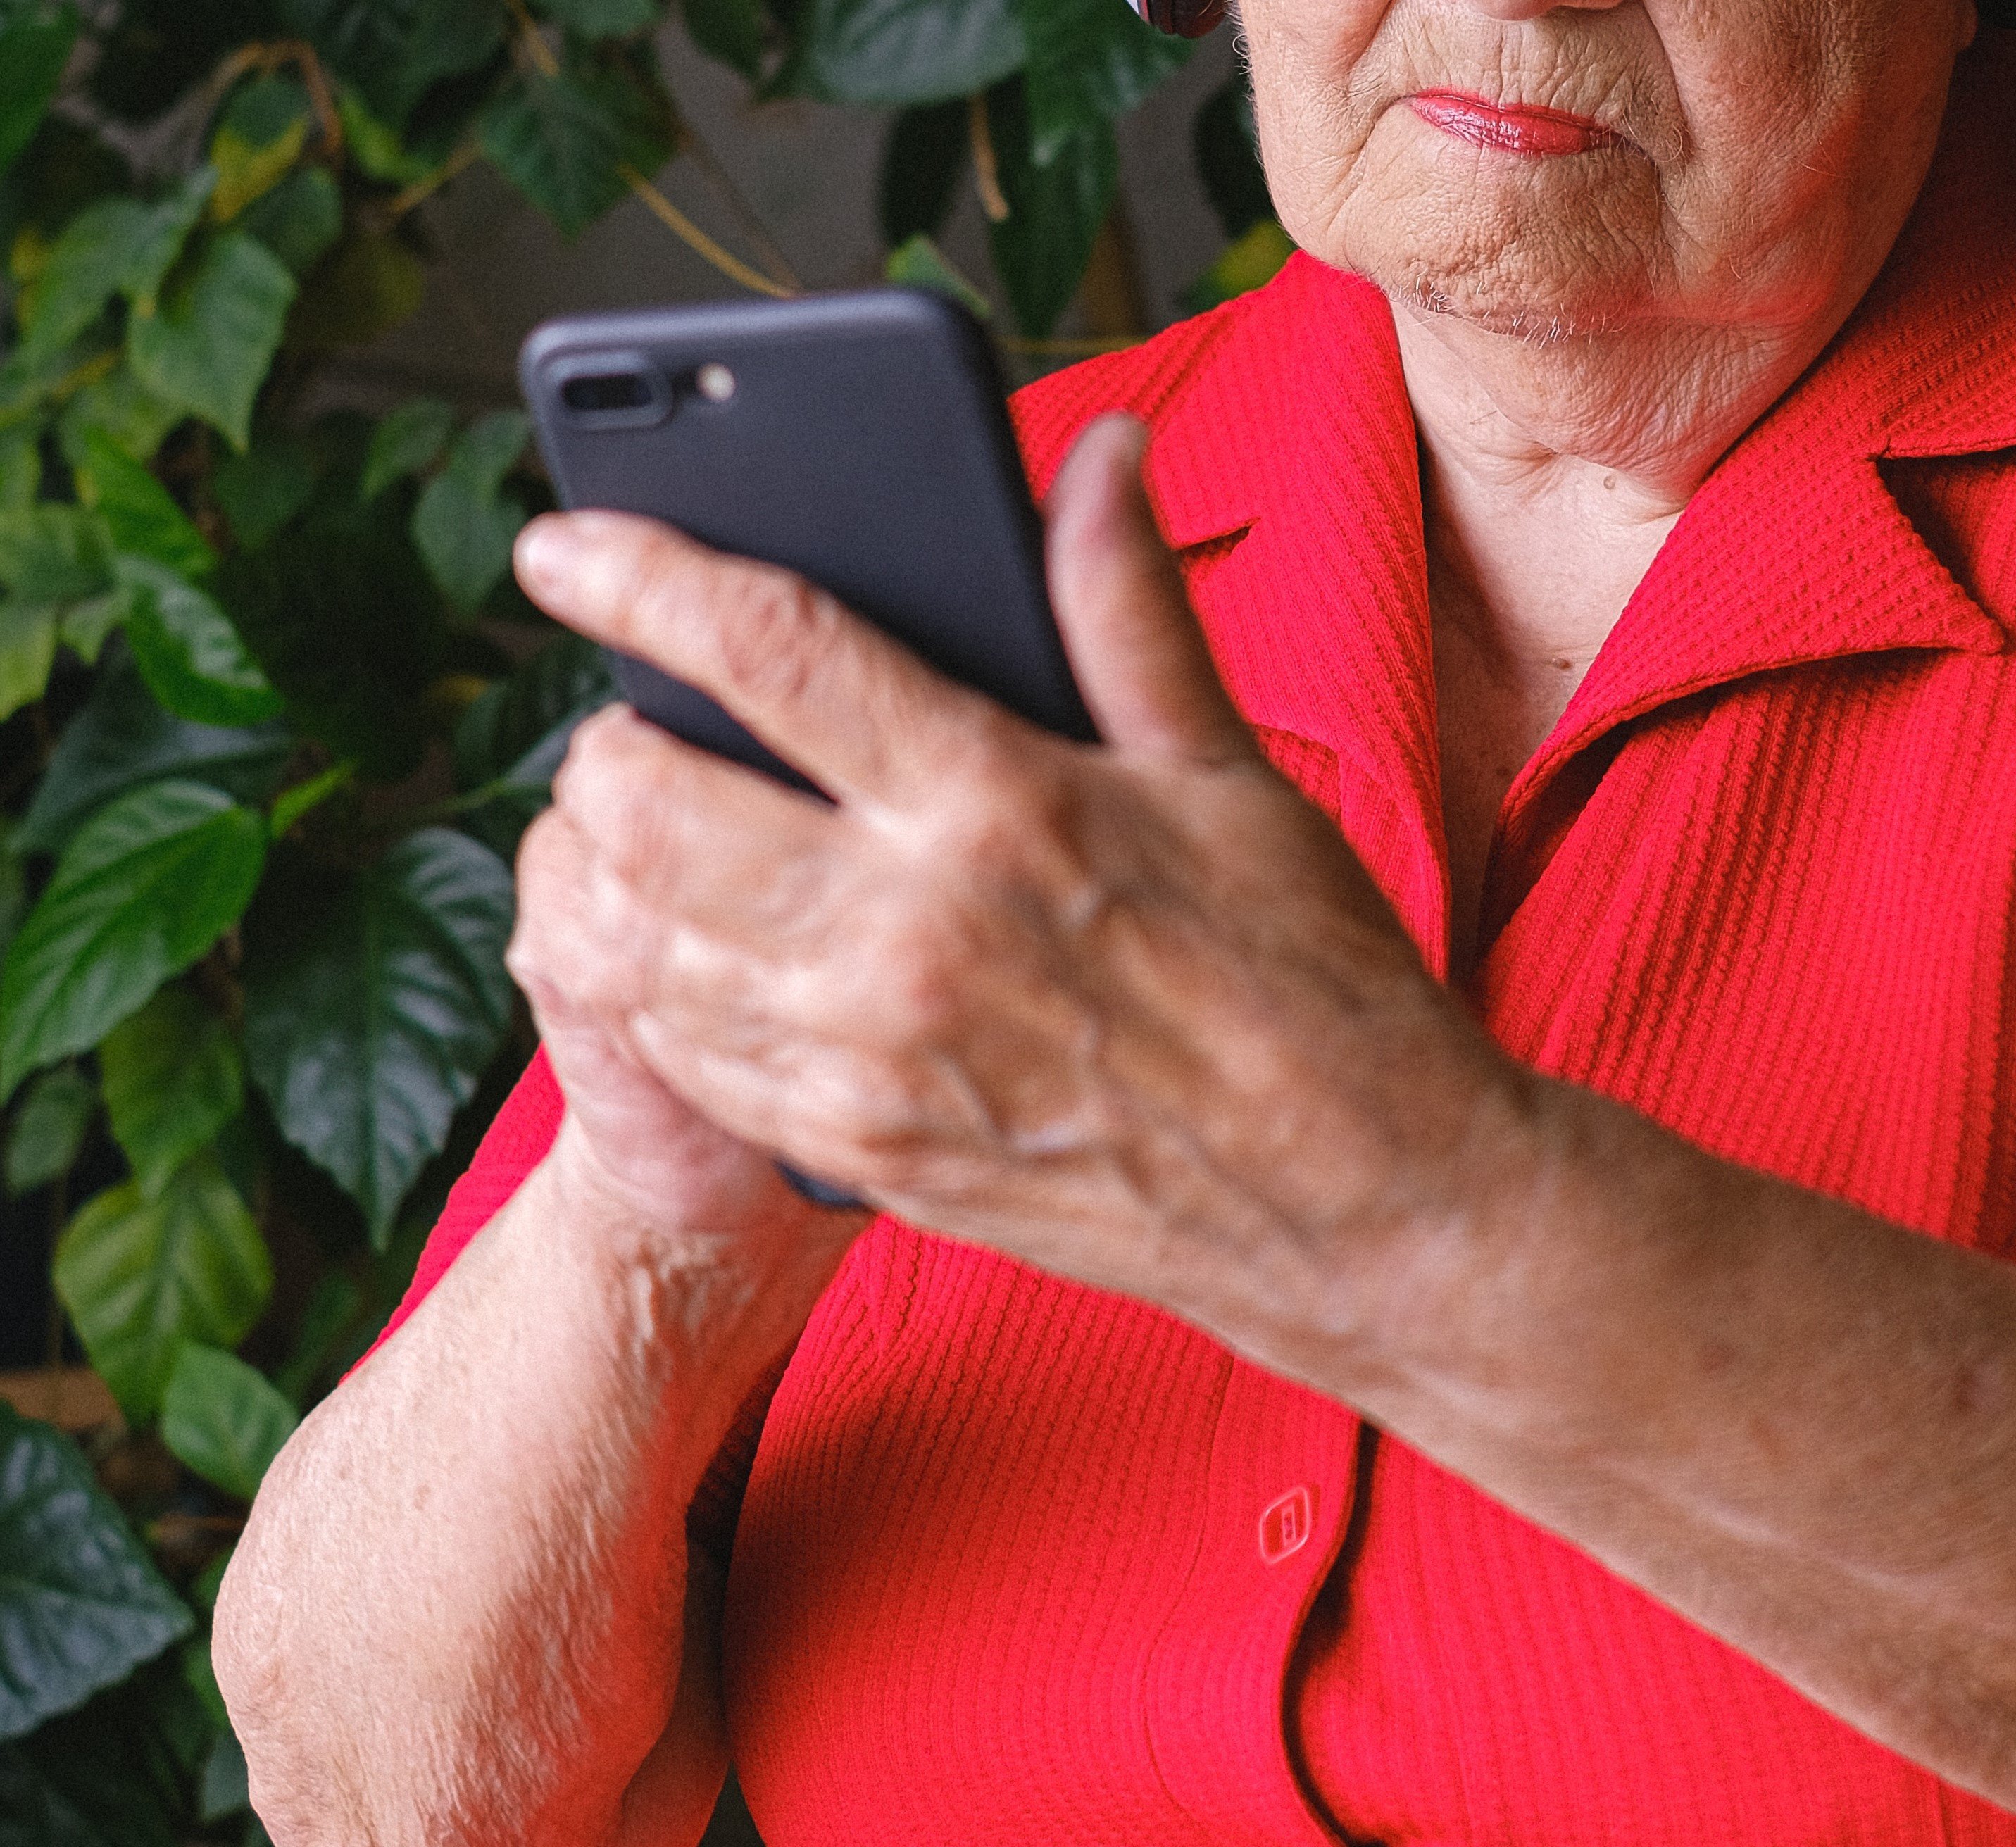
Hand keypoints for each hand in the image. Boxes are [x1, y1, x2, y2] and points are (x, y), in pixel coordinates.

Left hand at [505, 417, 1532, 1350]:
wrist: (1361, 1208)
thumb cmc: (1314, 985)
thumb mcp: (1231, 774)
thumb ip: (1127, 609)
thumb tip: (1098, 455)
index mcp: (999, 804)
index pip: (762, 649)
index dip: (639, 575)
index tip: (569, 546)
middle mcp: (906, 934)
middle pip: (643, 799)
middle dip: (607, 733)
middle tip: (640, 711)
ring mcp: (869, 1059)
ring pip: (630, 934)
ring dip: (607, 865)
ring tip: (651, 823)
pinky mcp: (862, 1152)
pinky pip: (682, 1054)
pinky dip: (653, 985)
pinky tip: (696, 948)